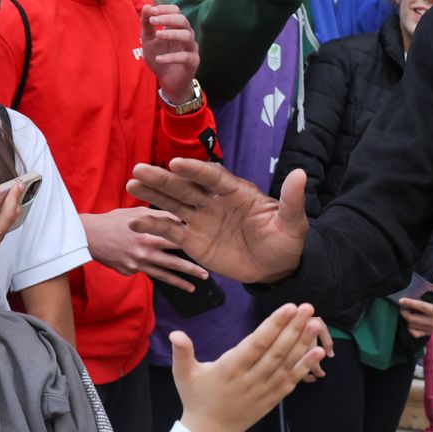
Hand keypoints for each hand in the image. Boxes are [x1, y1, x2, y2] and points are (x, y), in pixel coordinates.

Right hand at [82, 206, 210, 291]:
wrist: (89, 236)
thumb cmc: (115, 220)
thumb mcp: (138, 212)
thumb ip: (159, 216)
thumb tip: (181, 219)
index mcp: (150, 234)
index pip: (178, 240)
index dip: (194, 244)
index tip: (209, 247)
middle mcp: (145, 252)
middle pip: (174, 263)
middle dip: (192, 270)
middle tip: (208, 275)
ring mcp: (137, 265)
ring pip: (163, 275)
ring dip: (180, 282)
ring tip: (193, 288)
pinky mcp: (130, 271)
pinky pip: (146, 273)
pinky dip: (158, 275)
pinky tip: (168, 280)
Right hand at [128, 160, 307, 283]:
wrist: (275, 268)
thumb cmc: (286, 241)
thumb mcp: (293, 222)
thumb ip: (292, 200)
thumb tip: (301, 174)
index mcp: (236, 192)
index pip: (212, 177)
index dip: (195, 170)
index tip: (176, 163)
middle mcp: (214, 202)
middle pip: (186, 186)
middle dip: (163, 178)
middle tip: (140, 169)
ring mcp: (201, 220)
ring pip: (173, 203)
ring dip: (153, 194)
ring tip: (131, 183)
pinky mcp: (194, 240)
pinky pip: (171, 231)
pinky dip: (153, 226)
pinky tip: (134, 223)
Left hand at [141, 2, 199, 104]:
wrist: (166, 80)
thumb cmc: (159, 57)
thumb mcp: (148, 40)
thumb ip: (147, 24)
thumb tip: (147, 6)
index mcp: (176, 27)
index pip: (176, 11)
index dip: (165, 9)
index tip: (151, 11)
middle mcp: (186, 35)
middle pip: (183, 20)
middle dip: (168, 18)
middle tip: (153, 20)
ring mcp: (191, 48)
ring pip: (187, 36)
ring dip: (172, 33)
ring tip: (157, 35)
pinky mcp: (192, 62)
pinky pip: (185, 57)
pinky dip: (171, 57)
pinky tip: (159, 58)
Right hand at [174, 303, 327, 431]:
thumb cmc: (197, 398)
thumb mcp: (183, 374)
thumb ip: (182, 353)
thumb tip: (175, 333)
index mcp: (230, 368)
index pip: (257, 343)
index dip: (274, 325)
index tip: (289, 308)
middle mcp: (251, 378)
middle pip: (277, 350)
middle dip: (294, 328)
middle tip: (308, 308)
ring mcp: (264, 389)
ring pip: (287, 363)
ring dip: (303, 343)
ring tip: (315, 323)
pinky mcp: (273, 398)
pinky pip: (292, 380)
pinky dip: (305, 366)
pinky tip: (318, 352)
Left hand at [398, 282, 432, 336]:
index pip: (422, 306)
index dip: (410, 303)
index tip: (402, 300)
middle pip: (414, 318)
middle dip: (405, 312)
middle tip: (402, 306)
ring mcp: (430, 328)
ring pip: (413, 326)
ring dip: (407, 319)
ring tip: (406, 312)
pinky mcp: (429, 332)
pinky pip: (416, 333)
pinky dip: (411, 328)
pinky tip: (411, 322)